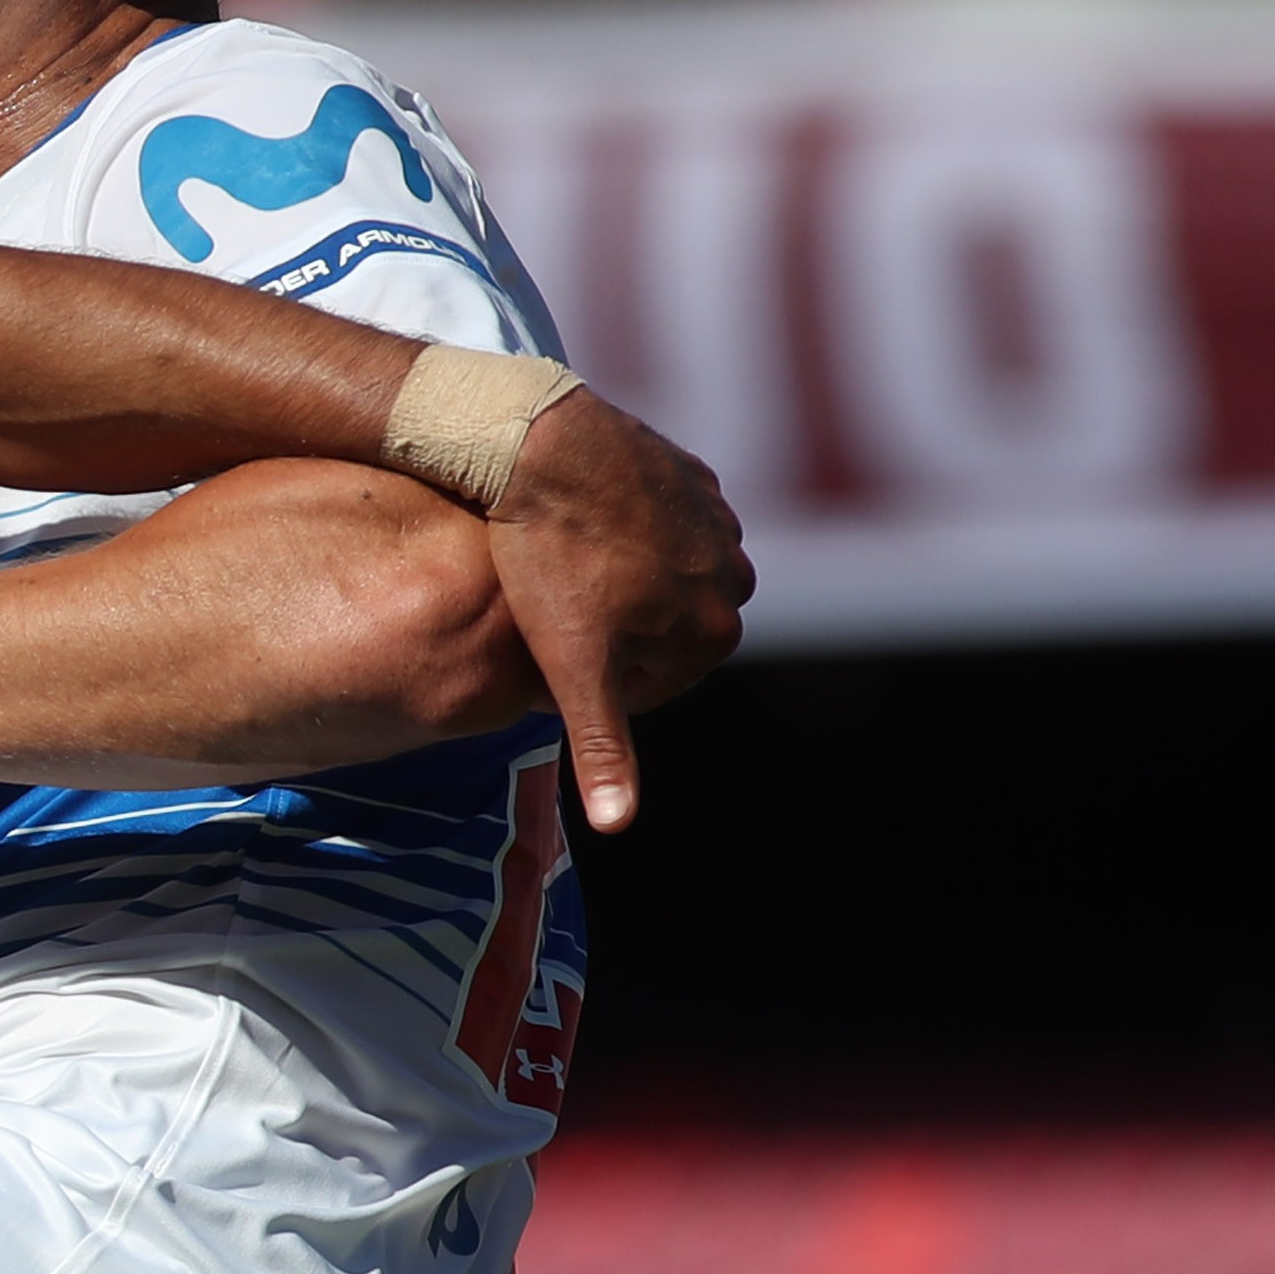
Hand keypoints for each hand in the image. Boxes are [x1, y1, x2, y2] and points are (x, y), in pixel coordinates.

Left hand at [485, 391, 754, 833]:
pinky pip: (651, 524)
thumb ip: (601, 744)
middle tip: (544, 604)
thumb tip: (617, 825)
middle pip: (652, 632)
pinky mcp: (691, 477)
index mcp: (716, 631)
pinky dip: (618, 530)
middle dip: (601, 630)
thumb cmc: (550, 562)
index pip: (642, 686)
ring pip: (652, 578)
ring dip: (612, 580)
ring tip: (557, 564)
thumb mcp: (570, 666)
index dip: (582, 675)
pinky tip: (575, 523)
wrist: (540, 447)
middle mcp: (734, 578)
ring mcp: (718, 523)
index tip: (544, 648)